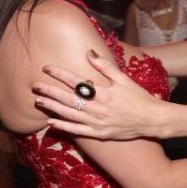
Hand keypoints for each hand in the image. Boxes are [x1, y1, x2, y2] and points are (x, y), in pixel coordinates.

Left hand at [33, 50, 167, 139]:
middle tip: (34, 85)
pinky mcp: (99, 134)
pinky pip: (78, 131)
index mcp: (104, 93)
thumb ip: (105, 66)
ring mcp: (97, 123)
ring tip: (38, 101)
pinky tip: (52, 123)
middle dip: (50, 91)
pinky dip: (64, 127)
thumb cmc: (139, 97)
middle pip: (68, 99)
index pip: (76, 81)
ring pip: (70, 115)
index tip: (47, 68)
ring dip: (52, 108)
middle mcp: (98, 108)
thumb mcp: (124, 79)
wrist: (152, 120)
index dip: (60, 74)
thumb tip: (89, 53)